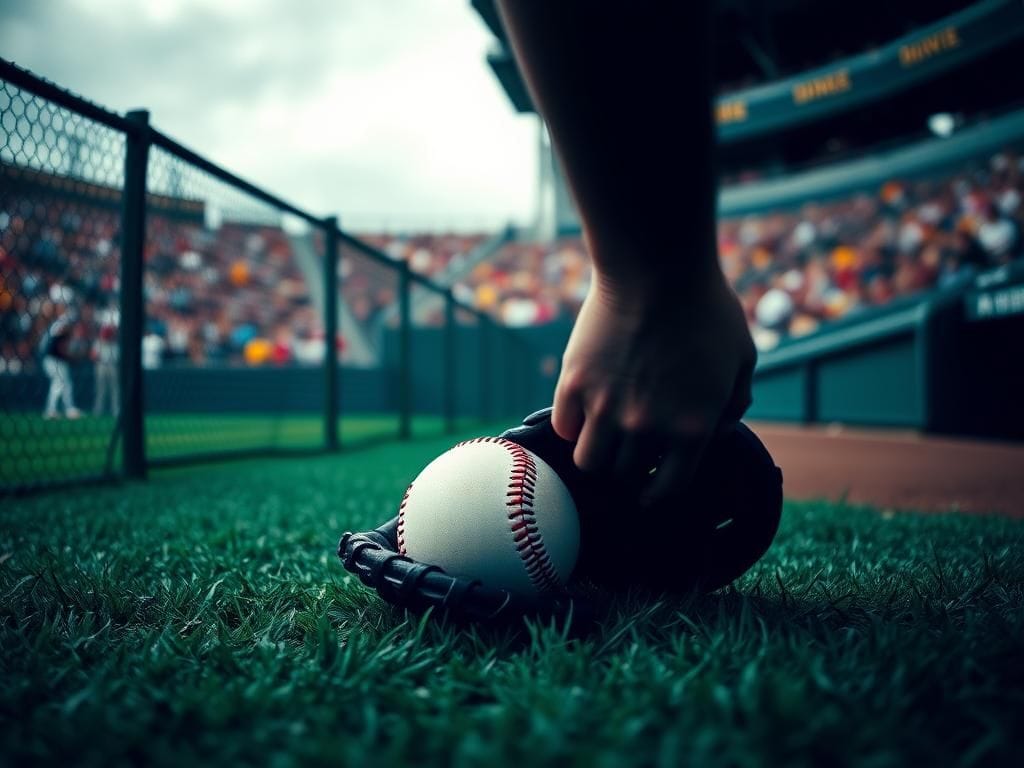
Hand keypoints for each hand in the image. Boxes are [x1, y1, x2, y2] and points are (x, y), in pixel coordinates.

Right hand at [552, 269, 755, 502]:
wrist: (656, 267)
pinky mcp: (574, 384)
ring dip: (596, 455)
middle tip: (625, 457)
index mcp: (693, 428)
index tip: (648, 492)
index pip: (668, 489)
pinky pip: (565, 428)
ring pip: (589, 462)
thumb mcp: (742, 357)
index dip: (657, 494)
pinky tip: (581, 411)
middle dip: (627, 471)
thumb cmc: (706, 307)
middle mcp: (647, 428)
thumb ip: (735, 402)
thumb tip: (720, 428)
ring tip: (600, 439)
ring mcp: (606, 408)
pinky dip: (572, 425)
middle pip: (624, 477)